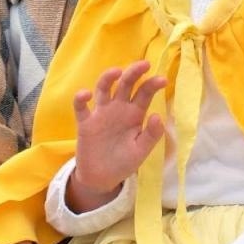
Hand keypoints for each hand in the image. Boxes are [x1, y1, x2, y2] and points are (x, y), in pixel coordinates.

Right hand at [69, 62, 166, 210]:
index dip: (152, 85)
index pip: (144, 93)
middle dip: (134, 72)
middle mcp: (119, 108)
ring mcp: (101, 113)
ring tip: (116, 72)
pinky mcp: (86, 122)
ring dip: (108, 78)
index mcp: (135, 113)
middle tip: (144, 64)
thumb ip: (151, 135)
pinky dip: (81, 99)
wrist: (102, 178)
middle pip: (126, 84)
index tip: (163, 79)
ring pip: (103, 89)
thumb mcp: (141, 151)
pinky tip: (86, 95)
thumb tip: (158, 115)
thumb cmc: (124, 161)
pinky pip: (81, 108)